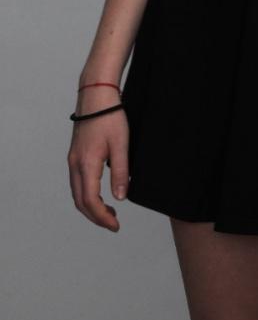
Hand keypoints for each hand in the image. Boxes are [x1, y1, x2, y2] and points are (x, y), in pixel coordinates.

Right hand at [67, 86, 129, 231]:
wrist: (97, 94)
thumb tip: (120, 197)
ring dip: (90, 206)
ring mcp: (73, 159)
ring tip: (109, 211)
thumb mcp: (121, 144)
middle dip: (95, 216)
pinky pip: (77, 181)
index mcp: (87, 164)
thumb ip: (121, 172)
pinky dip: (87, 194)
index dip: (102, 217)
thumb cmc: (111, 115)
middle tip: (113, 223)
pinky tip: (100, 193)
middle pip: (80, 201)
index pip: (90, 201)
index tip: (115, 225)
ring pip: (77, 192)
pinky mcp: (75, 154)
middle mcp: (75, 164)